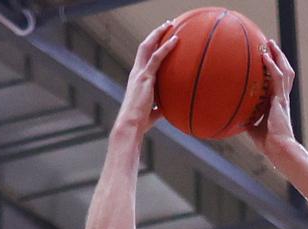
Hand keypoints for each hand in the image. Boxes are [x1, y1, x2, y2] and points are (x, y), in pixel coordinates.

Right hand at [114, 21, 178, 135]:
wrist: (131, 124)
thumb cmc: (140, 122)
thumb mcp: (152, 113)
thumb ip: (159, 109)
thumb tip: (169, 111)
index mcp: (136, 79)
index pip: (143, 58)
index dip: (151, 46)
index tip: (160, 39)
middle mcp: (136, 72)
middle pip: (144, 47)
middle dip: (154, 34)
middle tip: (166, 26)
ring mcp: (140, 73)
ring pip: (148, 46)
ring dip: (159, 34)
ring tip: (170, 25)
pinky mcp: (145, 77)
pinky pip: (157, 58)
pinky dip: (166, 48)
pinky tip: (175, 40)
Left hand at [247, 40, 297, 161]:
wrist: (278, 149)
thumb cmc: (268, 145)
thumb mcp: (254, 130)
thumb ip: (247, 122)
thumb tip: (234, 118)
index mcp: (278, 104)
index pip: (279, 83)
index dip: (276, 70)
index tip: (268, 59)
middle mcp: (282, 99)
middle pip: (285, 72)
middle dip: (279, 57)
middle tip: (270, 45)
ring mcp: (283, 98)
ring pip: (284, 71)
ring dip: (278, 56)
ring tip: (270, 44)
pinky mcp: (280, 100)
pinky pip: (277, 78)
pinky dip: (272, 66)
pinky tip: (265, 57)